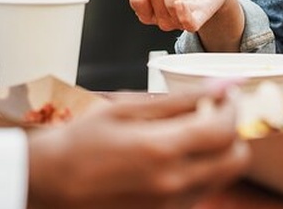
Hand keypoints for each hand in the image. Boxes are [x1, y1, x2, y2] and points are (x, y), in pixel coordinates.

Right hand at [26, 85, 249, 208]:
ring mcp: (169, 206)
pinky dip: (198, 172)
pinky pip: (199, 193)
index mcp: (162, 149)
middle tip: (213, 114)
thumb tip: (223, 85)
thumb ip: (180, 100)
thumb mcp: (128, 109)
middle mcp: (172, 183)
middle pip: (235, 159)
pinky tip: (173, 157)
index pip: (225, 129)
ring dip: (217, 153)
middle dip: (232, 133)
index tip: (226, 95)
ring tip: (188, 135)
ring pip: (221, 178)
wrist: (47, 182)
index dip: (233, 108)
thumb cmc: (81, 140)